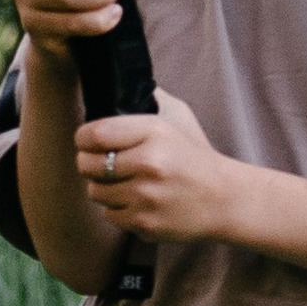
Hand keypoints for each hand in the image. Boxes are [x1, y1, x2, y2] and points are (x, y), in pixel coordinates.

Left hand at [77, 88, 243, 239]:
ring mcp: (146, 196)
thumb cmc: (194, 157)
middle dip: (89, 163)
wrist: (223, 199)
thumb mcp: (178, 117)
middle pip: (87, 164)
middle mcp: (149, 164)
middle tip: (101, 163)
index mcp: (154, 132)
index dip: (83, 138)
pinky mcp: (144, 223)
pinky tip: (136, 202)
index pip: (95, 133)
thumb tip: (118, 82)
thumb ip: (149, 99)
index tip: (86, 141)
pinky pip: (109, 215)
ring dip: (104, 187)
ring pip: (95, 191)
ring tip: (123, 183)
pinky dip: (118, 209)